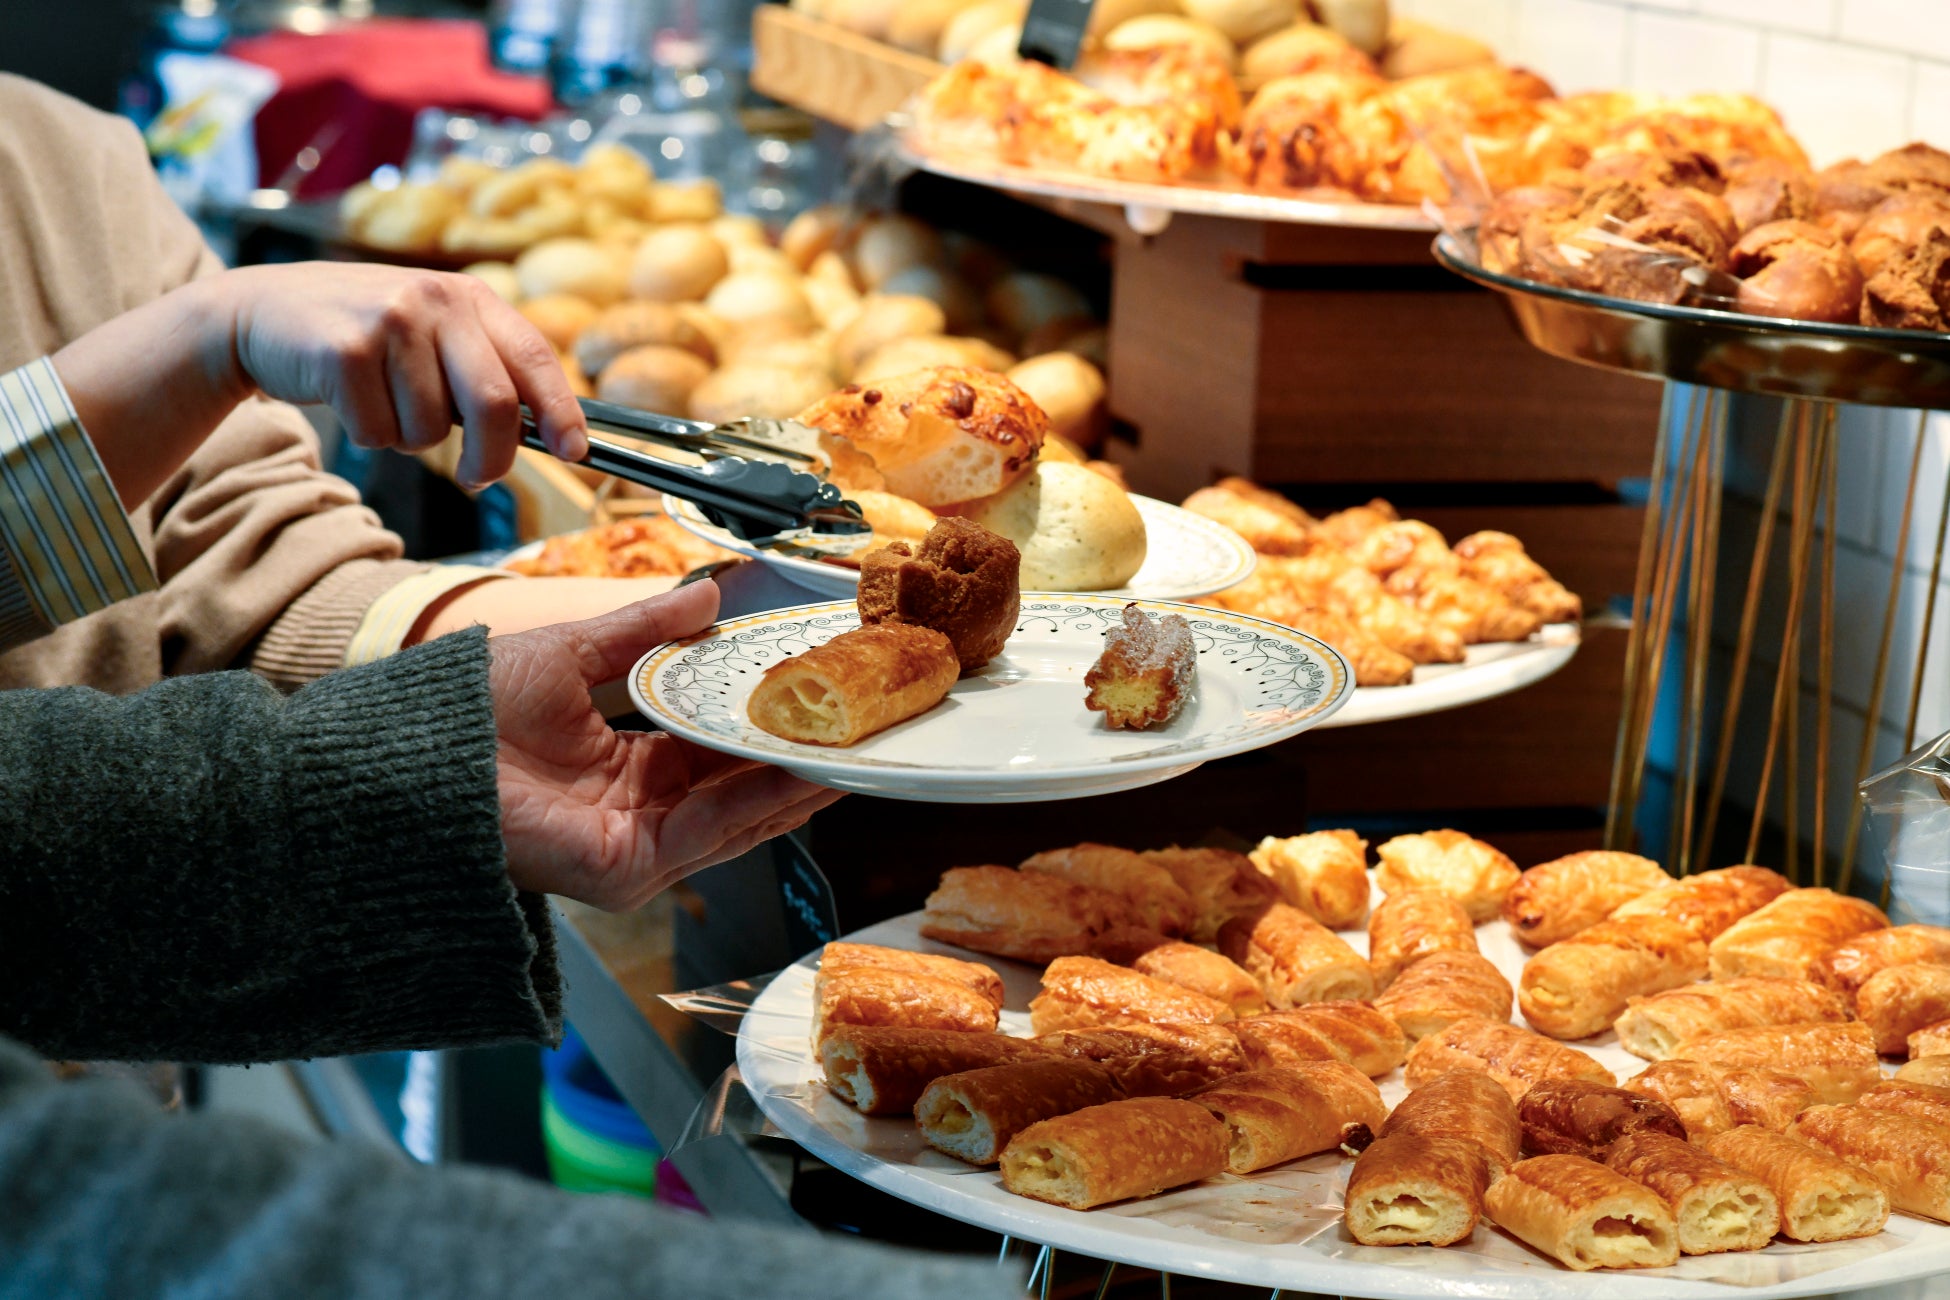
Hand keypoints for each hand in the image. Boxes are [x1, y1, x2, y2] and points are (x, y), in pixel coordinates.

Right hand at [54, 261, 587, 507]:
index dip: (563, 412)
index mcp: (470, 297)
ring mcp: (388, 320)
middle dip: (493, 458)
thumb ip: (486, 371)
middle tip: (480, 478)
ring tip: (384, 402)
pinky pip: (379, 431)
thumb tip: (552, 434)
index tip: (578, 453)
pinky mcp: (343, 349)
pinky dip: (369, 434)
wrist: (262, 314)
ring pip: (432, 429)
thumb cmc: (365, 338)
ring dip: (411, 439)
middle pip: (495, 405)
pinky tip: (350, 399)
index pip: (536, 358)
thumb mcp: (434, 336)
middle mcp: (435, 300)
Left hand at [488, 581, 844, 909]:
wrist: (409, 751)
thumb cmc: (466, 709)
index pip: (717, 750)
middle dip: (800, 756)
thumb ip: (644, 629)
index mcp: (628, 768)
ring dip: (796, 779)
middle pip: (741, 789)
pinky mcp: (627, 869)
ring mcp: (638, 848)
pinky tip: (799, 771)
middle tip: (858, 721)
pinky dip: (757, 801)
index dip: (766, 721)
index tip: (815, 689)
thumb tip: (709, 594)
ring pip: (739, 814)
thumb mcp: (573, 652)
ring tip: (850, 744)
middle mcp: (641, 815)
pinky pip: (708, 833)